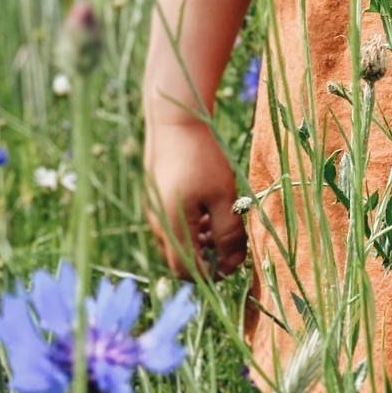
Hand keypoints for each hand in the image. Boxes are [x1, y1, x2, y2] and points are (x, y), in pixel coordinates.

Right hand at [143, 118, 245, 279]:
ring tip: (222, 220)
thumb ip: (228, 233)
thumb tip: (233, 262)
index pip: (189, 272)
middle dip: (209, 256)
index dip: (214, 273)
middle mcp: (158, 224)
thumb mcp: (223, 195)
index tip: (237, 260)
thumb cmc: (202, 157)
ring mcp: (154, 210)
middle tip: (233, 240)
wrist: (175, 119)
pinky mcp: (156, 197)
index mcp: (172, 228)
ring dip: (201, 240)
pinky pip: (173, 223)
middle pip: (182, 258)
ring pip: (178, 241)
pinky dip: (191, 225)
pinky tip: (208, 207)